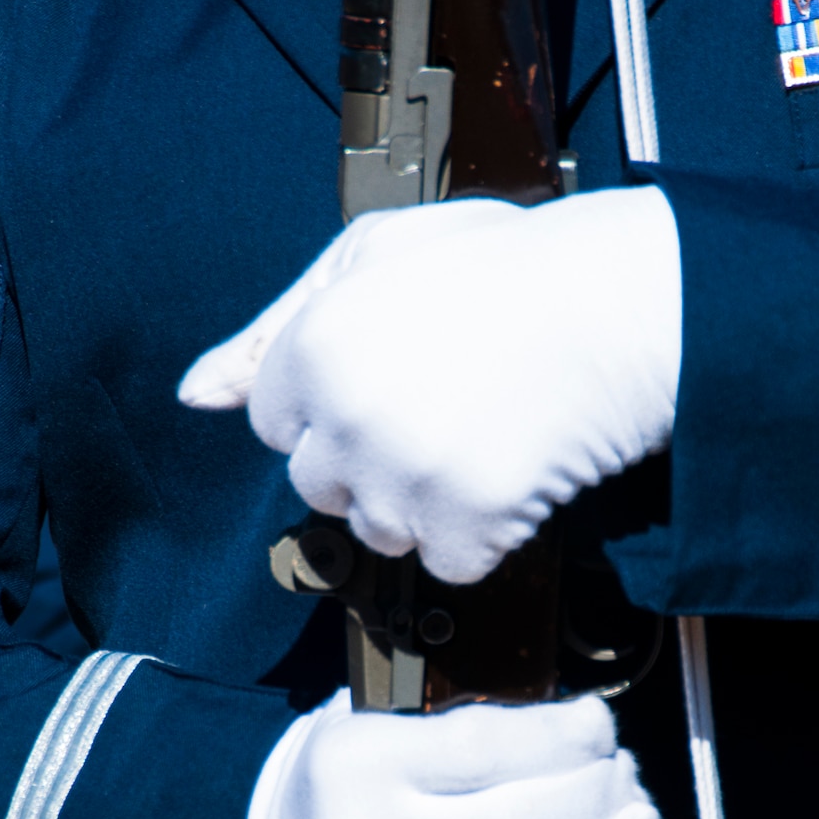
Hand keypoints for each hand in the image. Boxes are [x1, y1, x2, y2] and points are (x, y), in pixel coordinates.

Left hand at [179, 186, 681, 583]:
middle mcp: (349, 417)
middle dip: (369, 460)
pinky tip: (514, 470)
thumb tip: (197, 392)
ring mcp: (405, 477)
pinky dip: (482, 535)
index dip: (335, 404)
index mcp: (317, 346)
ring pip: (379, 530)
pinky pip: (448, 563)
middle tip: (444, 408)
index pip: (277, 422)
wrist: (621, 309)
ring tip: (483, 435)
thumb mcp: (379, 255)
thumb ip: (276, 324)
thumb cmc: (508, 272)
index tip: (394, 379)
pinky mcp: (464, 524)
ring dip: (423, 503)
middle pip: (319, 486)